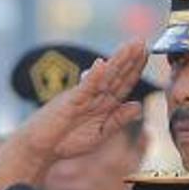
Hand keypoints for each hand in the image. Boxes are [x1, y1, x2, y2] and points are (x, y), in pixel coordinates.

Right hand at [16, 40, 148, 164]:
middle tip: (142, 41)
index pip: (123, 83)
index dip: (136, 69)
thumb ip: (118, 120)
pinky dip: (94, 77)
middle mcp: (95, 96)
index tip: (147, 54)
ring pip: (104, 76)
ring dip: (118, 61)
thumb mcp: (100, 134)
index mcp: (104, 104)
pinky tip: (102, 64)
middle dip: (130, 58)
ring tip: (130, 46)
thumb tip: (138, 106)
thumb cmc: (66, 141)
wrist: (41, 147)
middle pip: (116, 75)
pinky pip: (85, 88)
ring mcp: (83, 96)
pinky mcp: (70, 101)